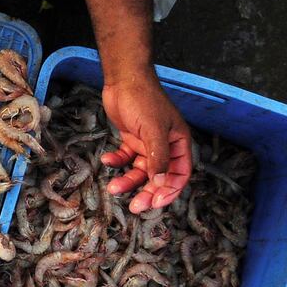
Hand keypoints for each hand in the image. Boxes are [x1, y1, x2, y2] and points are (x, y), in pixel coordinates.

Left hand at [101, 71, 191, 213]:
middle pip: (158, 177)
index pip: (180, 174)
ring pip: (140, 171)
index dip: (170, 191)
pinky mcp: (131, 139)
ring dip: (128, 180)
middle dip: (147, 192)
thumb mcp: (152, 129)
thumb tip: (160, 180)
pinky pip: (125, 158)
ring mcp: (147, 144)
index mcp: (178, 143)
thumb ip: (158, 156)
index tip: (156, 203)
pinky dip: (117, 163)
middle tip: (135, 206)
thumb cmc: (143, 100)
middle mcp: (165, 146)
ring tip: (114, 187)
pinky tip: (107, 161)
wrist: (123, 80)